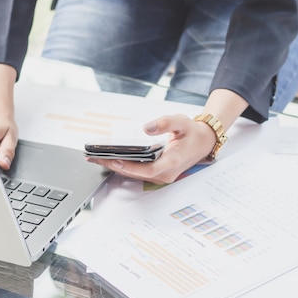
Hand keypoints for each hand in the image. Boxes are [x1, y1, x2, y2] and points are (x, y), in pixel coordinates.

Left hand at [87, 114, 216, 183]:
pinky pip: (138, 172)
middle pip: (137, 173)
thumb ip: (165, 122)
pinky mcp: (157, 174)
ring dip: (116, 167)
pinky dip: (123, 166)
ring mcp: (162, 176)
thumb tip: (147, 128)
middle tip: (95, 158)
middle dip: (115, 166)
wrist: (202, 142)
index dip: (131, 167)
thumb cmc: (191, 132)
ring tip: (96, 158)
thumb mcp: (181, 121)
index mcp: (173, 161)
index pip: (149, 170)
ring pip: (135, 174)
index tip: (116, 161)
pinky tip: (110, 159)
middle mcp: (166, 173)